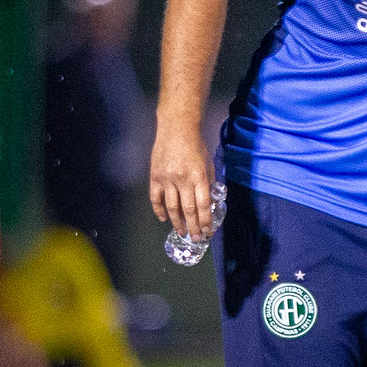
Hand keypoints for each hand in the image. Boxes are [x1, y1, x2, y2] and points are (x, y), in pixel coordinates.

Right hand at [149, 118, 214, 239]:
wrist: (176, 129)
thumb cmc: (196, 146)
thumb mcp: (209, 164)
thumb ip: (210, 184)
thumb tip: (211, 203)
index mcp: (199, 176)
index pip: (203, 205)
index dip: (205, 220)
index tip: (208, 230)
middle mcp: (182, 179)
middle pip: (188, 209)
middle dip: (193, 226)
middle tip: (196, 237)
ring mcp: (167, 178)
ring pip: (172, 207)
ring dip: (177, 222)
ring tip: (182, 232)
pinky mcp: (155, 176)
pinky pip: (155, 198)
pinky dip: (159, 210)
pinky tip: (163, 218)